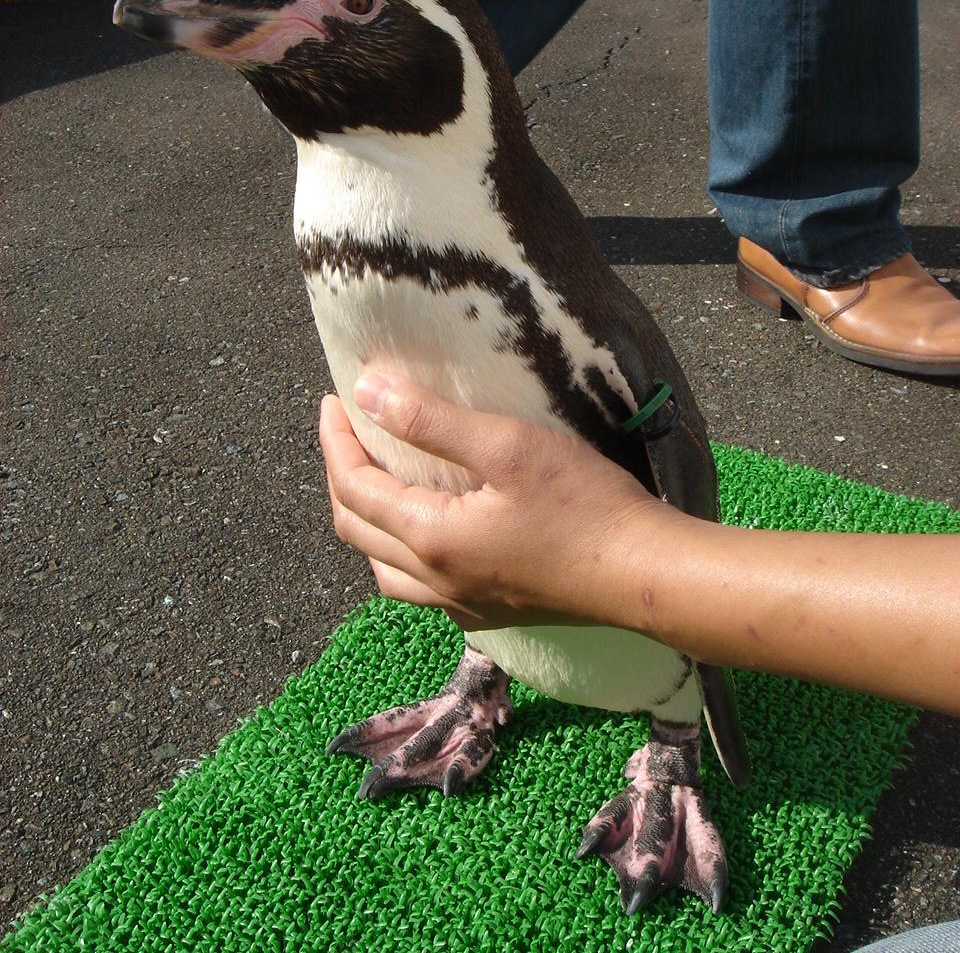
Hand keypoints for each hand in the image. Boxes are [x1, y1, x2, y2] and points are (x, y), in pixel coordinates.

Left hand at [318, 375, 675, 631]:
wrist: (644, 576)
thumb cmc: (583, 505)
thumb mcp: (505, 446)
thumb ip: (430, 420)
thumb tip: (364, 393)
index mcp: (429, 539)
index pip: (353, 489)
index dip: (335, 442)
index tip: (333, 400)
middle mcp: (436, 582)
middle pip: (357, 530)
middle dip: (341, 477)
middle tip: (346, 433)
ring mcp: (463, 605)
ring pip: (384, 569)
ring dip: (367, 522)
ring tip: (377, 480)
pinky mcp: (492, 613)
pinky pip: (420, 589)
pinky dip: (401, 554)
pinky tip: (428, 533)